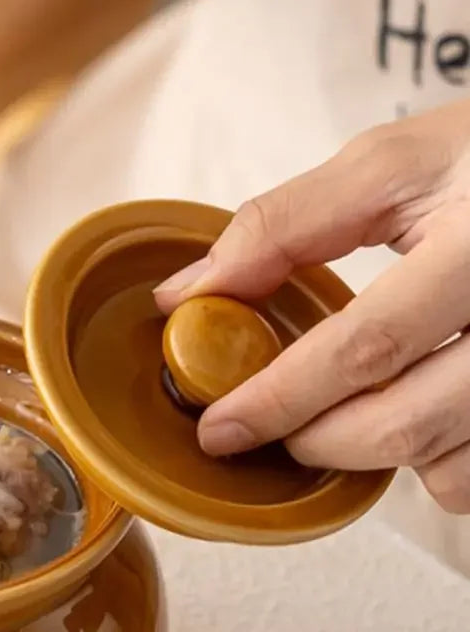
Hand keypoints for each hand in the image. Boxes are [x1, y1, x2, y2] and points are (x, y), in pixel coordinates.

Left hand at [154, 100, 469, 513]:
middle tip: (272, 426)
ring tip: (339, 412)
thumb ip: (282, 226)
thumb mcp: (392, 165)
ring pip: (446, 464)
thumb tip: (187, 294)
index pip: (365, 346)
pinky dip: (432, 465)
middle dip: (316, 440)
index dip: (280, 399)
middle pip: (403, 425)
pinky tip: (412, 417)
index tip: (219, 429)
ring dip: (370, 456)